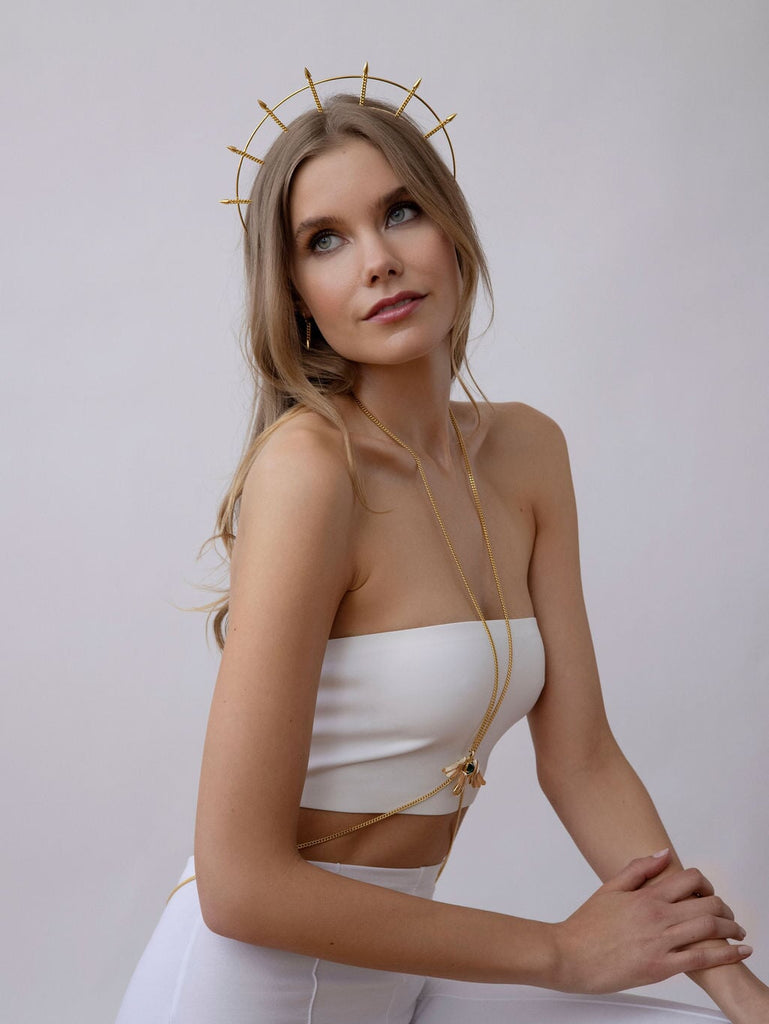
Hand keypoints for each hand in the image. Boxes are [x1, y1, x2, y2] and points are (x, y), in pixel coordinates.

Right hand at [552, 849, 751, 994]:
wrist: (569, 955)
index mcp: (646, 896)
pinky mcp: (661, 968)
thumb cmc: (586, 926)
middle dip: (724, 908)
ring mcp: (661, 942)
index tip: (708, 892)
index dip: (706, 884)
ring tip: (737, 932)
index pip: (689, 879)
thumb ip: (638, 869)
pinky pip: (702, 959)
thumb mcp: (609, 889)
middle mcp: (658, 916)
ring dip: (731, 928)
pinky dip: (726, 955)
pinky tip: (739, 952)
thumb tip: (663, 854)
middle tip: (727, 915)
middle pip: (707, 903)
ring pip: (709, 928)